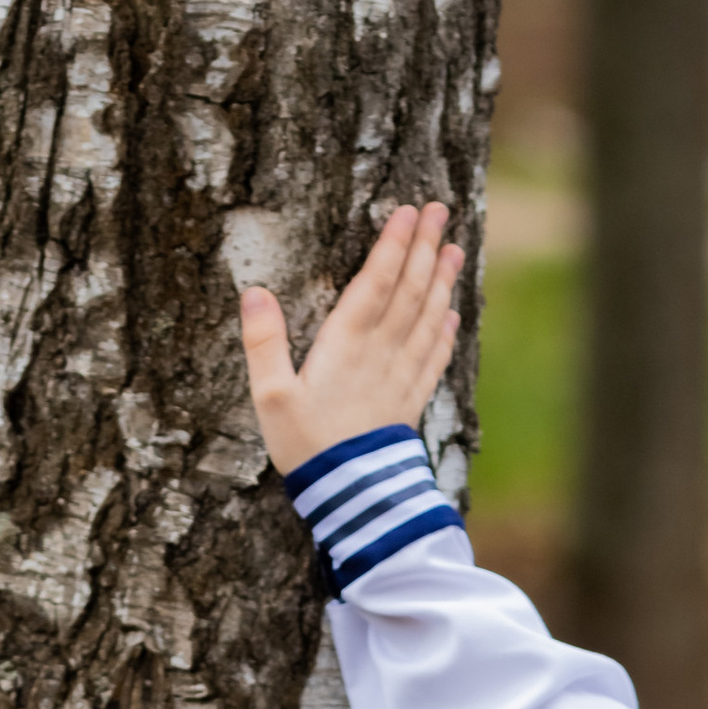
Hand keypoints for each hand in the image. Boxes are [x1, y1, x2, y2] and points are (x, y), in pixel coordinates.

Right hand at [240, 202, 464, 475]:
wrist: (352, 499)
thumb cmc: (305, 447)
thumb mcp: (270, 398)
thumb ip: (263, 343)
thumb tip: (253, 291)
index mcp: (346, 345)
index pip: (376, 282)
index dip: (393, 244)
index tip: (409, 210)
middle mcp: (382, 354)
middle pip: (408, 291)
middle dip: (424, 248)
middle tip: (440, 210)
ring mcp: (401, 377)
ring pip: (427, 318)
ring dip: (442, 281)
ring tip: (454, 249)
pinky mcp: (410, 402)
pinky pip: (434, 358)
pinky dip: (445, 331)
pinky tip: (452, 312)